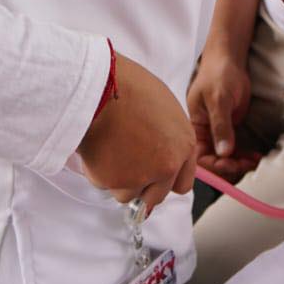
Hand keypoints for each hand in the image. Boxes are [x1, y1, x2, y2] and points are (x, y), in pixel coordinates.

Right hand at [77, 52, 196, 213]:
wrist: (101, 86)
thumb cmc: (130, 87)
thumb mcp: (164, 108)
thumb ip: (168, 138)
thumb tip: (160, 153)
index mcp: (184, 146)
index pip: (182, 184)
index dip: (165, 179)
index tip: (153, 174)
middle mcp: (167, 166)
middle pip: (156, 196)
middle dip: (141, 185)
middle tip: (126, 162)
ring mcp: (141, 177)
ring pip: (127, 194)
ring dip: (118, 179)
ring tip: (110, 148)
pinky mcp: (114, 181)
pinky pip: (104, 185)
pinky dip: (99, 172)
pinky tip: (99, 146)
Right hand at [187, 49, 259, 180]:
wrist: (230, 60)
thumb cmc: (218, 74)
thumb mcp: (218, 99)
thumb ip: (220, 125)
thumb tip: (223, 152)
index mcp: (194, 127)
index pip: (199, 156)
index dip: (213, 165)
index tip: (229, 164)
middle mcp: (205, 134)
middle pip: (214, 161)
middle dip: (229, 167)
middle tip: (246, 164)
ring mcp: (218, 133)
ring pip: (226, 158)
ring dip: (240, 164)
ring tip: (255, 162)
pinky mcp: (231, 130)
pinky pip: (236, 150)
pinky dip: (245, 156)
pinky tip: (256, 157)